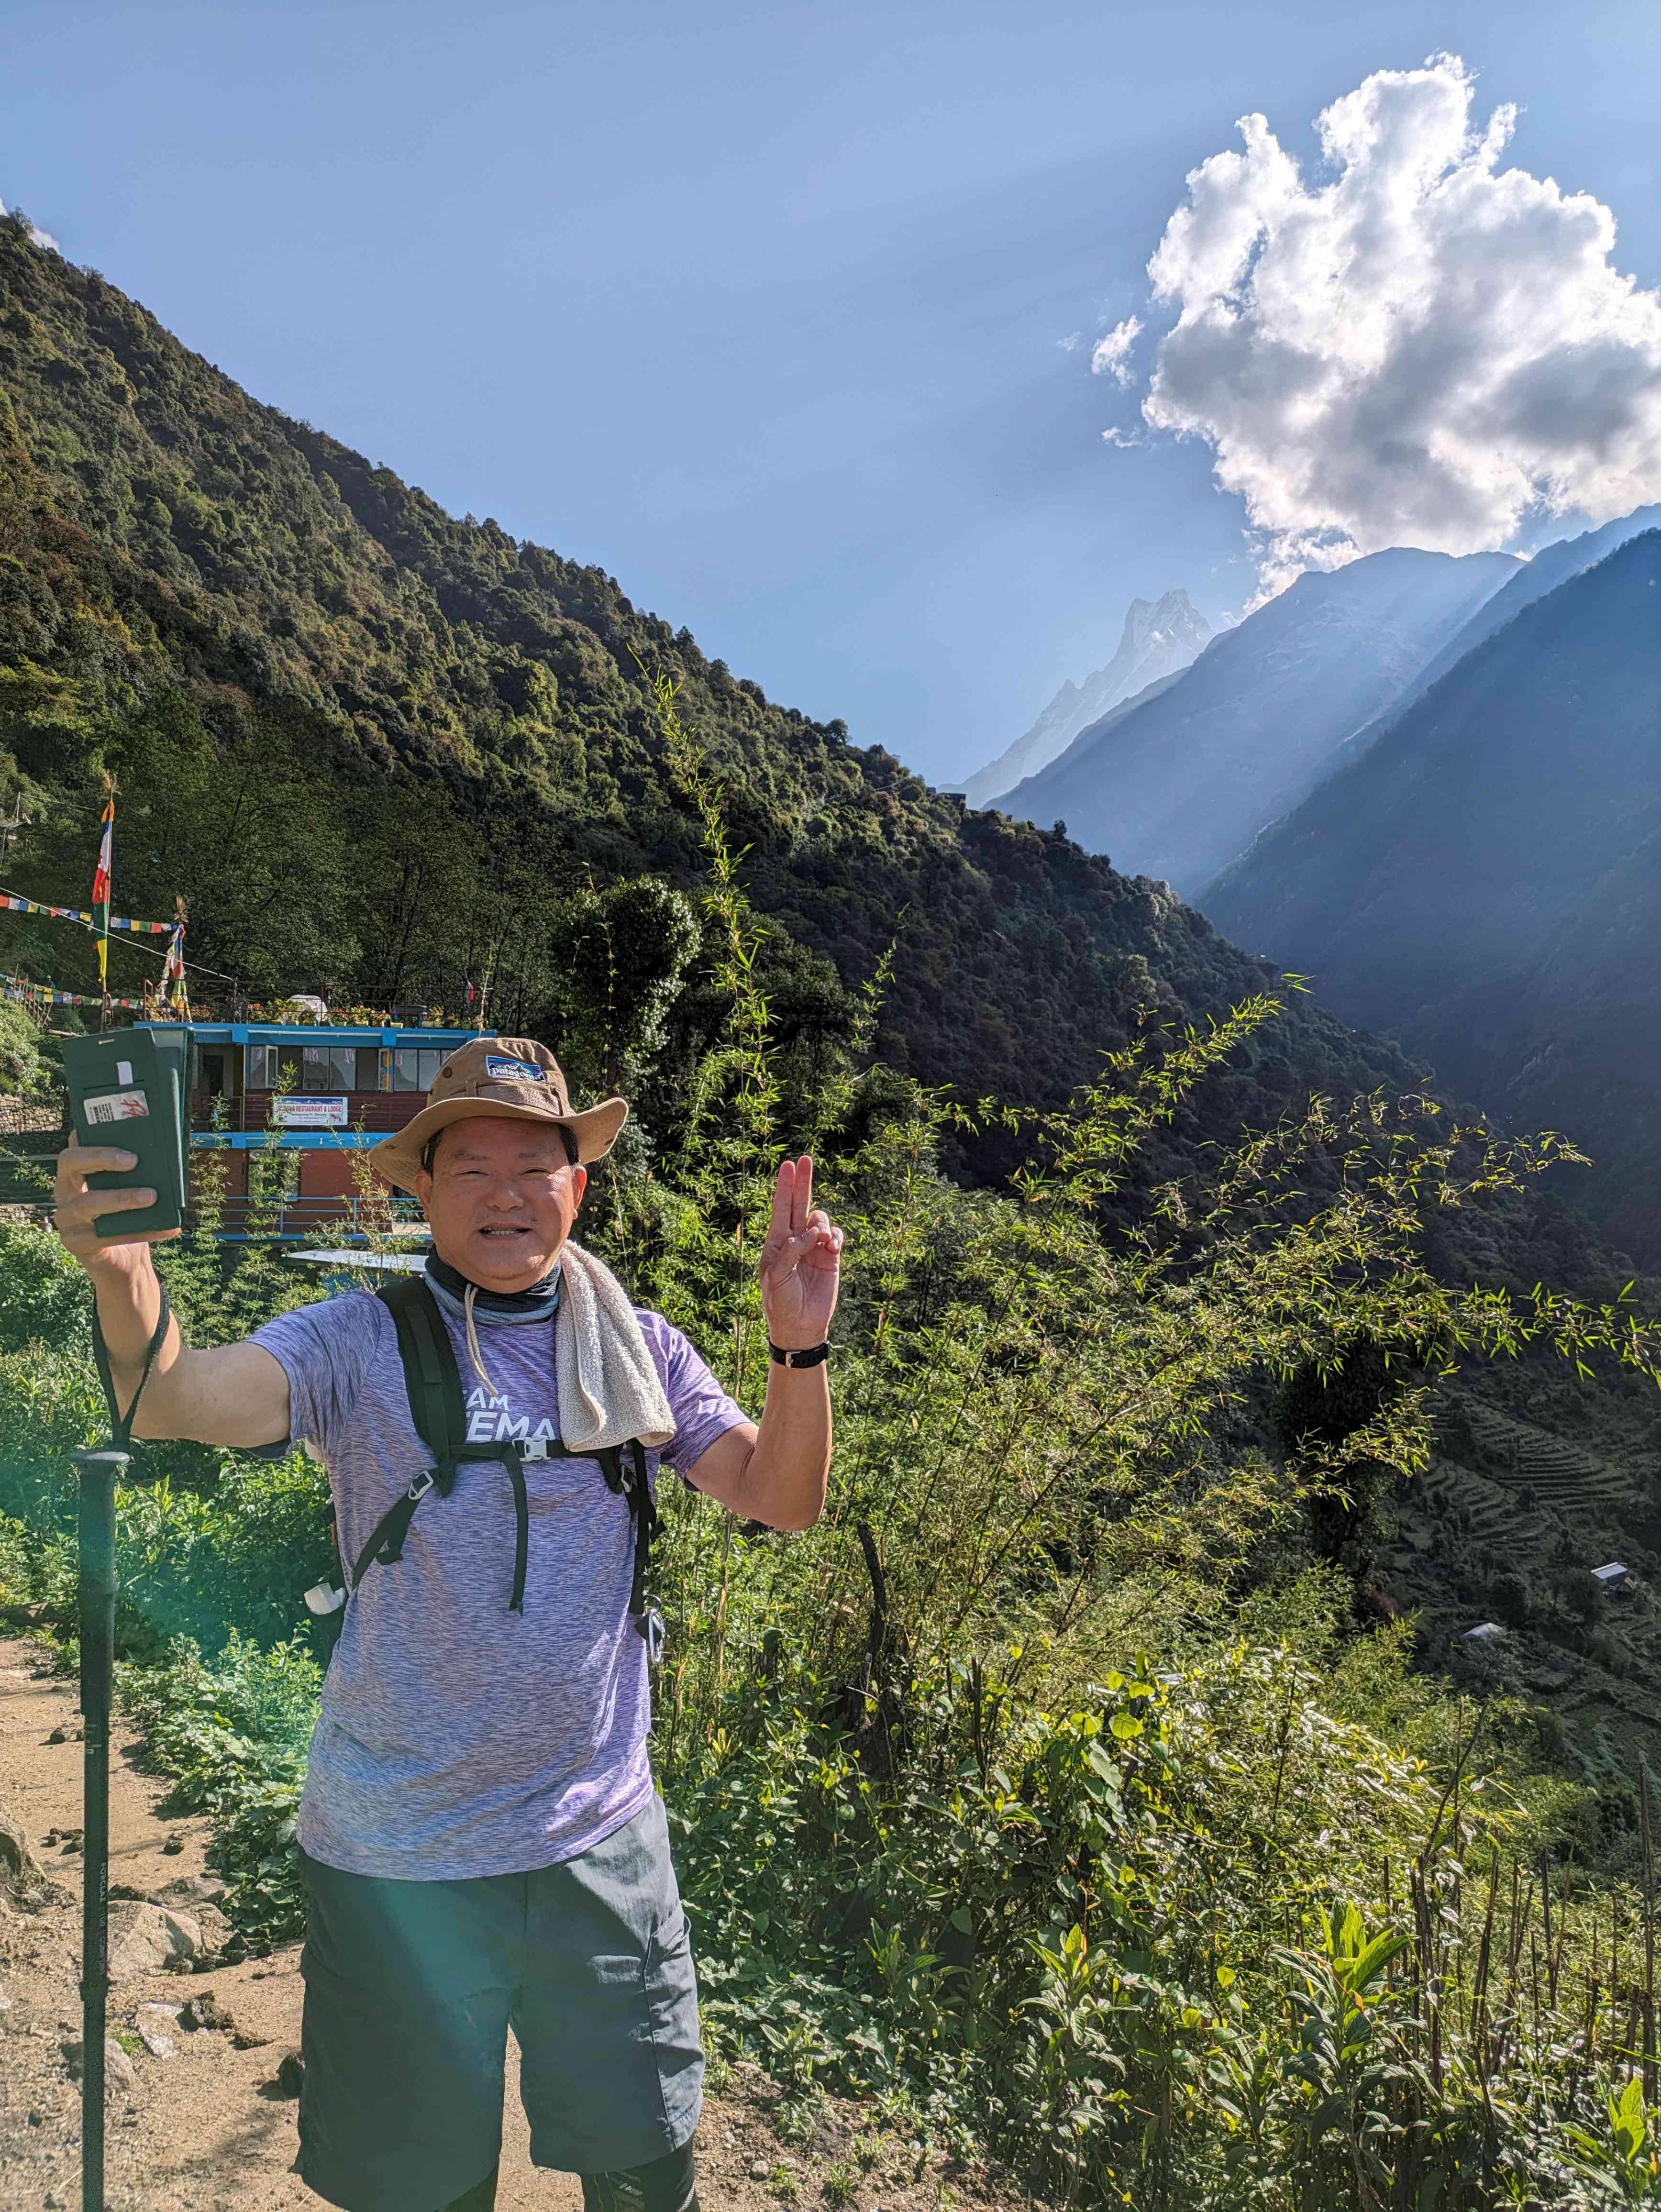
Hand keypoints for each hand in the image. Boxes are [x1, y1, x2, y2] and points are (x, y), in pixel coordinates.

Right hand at [53, 1140, 179, 1274]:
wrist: (125, 1263)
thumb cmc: (127, 1220)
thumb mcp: (129, 1193)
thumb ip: (134, 1174)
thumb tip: (163, 1154)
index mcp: (74, 1177)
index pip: (72, 1151)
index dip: (88, 1140)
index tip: (114, 1131)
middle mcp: (64, 1195)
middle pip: (70, 1165)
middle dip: (101, 1158)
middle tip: (134, 1160)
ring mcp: (67, 1221)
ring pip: (89, 1203)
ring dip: (123, 1197)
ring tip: (153, 1196)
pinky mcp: (78, 1244)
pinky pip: (108, 1235)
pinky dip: (142, 1230)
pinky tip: (170, 1227)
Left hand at [757, 1154, 843, 1351]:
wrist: (800, 1326)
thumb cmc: (780, 1302)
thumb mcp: (776, 1276)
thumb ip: (791, 1251)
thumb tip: (812, 1232)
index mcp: (777, 1242)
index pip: (780, 1208)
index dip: (784, 1187)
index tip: (787, 1165)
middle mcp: (795, 1240)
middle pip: (800, 1203)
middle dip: (803, 1181)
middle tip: (805, 1158)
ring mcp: (814, 1247)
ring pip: (821, 1219)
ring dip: (824, 1225)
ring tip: (825, 1242)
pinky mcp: (830, 1258)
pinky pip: (837, 1237)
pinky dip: (837, 1238)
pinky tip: (833, 1249)